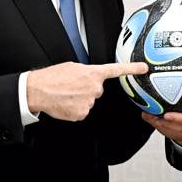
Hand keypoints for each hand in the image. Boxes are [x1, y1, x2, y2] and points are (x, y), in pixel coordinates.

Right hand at [27, 62, 147, 120]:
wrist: (38, 90)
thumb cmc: (52, 77)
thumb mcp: (72, 67)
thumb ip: (86, 72)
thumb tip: (89, 77)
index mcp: (93, 73)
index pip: (117, 70)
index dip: (132, 68)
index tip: (144, 68)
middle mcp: (94, 88)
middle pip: (97, 90)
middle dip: (87, 89)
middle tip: (72, 87)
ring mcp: (89, 102)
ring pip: (89, 101)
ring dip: (79, 98)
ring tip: (66, 94)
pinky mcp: (82, 114)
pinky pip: (82, 111)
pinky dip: (74, 108)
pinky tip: (65, 103)